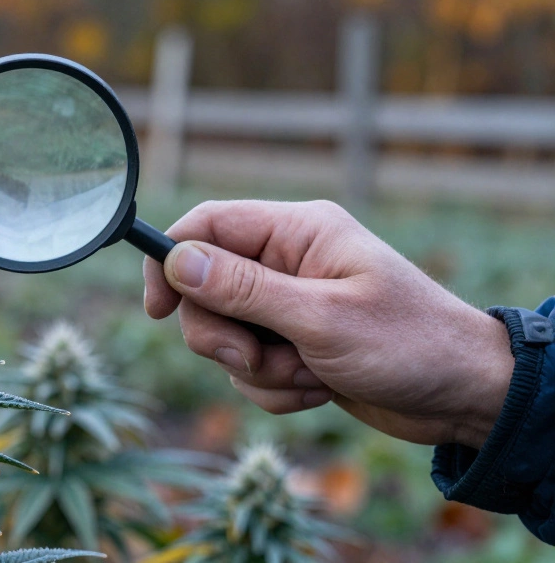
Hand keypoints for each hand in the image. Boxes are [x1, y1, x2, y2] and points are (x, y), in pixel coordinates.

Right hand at [143, 199, 512, 448]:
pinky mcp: (293, 345)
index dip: (170, 262)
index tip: (157, 310)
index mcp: (296, 232)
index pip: (207, 226)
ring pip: (224, 337)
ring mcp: (289, 306)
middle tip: (257, 358)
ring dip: (257, 369)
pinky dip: (275, 389)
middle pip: (204, 291)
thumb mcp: (321, 318)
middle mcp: (287, 262)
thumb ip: (244, 289)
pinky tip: (320, 389)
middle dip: (224, 337)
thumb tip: (177, 260)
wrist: (466, 398)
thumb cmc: (410, 345)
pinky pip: (248, 370)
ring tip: (310, 375)